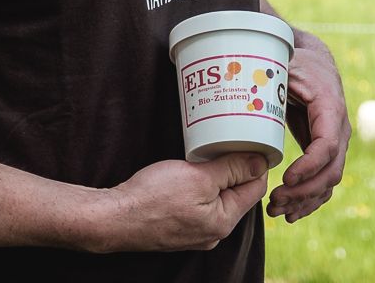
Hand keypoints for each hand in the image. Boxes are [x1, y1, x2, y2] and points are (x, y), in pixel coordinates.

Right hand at [98, 153, 267, 251]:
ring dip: (215, 177)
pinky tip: (189, 174)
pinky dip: (200, 188)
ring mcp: (195, 234)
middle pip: (237, 194)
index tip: (251, 141)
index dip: (256, 162)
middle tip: (226, 142)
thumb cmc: (153, 198)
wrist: (114, 217)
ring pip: (217, 199)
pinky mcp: (179, 229)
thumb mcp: (198, 176)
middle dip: (234, 168)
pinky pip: (200, 206)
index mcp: (223, 222)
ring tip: (206, 156)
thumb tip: (260, 163)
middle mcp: (213, 233)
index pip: (255, 188)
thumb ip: (232, 169)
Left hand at [267, 33, 349, 221]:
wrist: (315, 62)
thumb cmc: (297, 63)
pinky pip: (324, 181)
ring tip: (277, 210)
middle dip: (304, 191)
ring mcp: (336, 143)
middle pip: (331, 170)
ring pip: (329, 181)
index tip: (286, 178)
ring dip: (305, 200)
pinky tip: (291, 213)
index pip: (327, 145)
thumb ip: (271, 78)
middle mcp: (339, 129)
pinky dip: (310, 200)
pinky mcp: (327, 152)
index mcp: (330, 108)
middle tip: (275, 200)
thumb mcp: (285, 65)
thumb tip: (246, 88)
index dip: (309, 166)